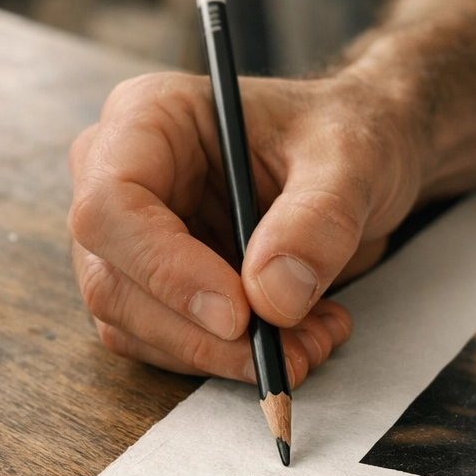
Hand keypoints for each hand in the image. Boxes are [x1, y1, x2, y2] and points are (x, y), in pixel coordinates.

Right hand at [68, 71, 424, 383]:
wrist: (364, 159)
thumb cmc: (345, 132)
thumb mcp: (351, 158)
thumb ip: (318, 219)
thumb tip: (274, 295)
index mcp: (147, 116)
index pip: (110, 205)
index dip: (165, 269)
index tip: (240, 314)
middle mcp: (118, 175)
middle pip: (112, 278)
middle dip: (200, 332)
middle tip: (287, 351)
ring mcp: (128, 237)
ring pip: (131, 325)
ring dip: (220, 354)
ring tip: (310, 339)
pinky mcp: (150, 285)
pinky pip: (162, 344)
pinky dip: (226, 358)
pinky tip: (295, 336)